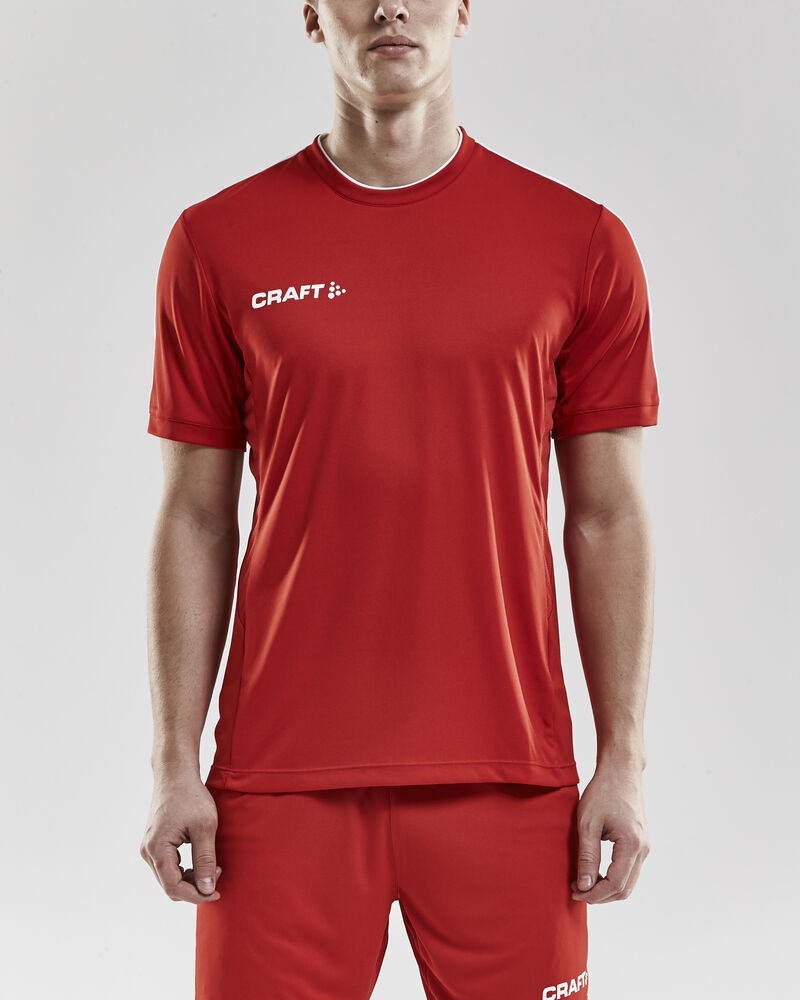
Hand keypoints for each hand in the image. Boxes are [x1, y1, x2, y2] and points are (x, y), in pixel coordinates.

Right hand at [140, 770, 222, 903]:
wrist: (175, 774)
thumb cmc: (191, 796)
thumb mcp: (205, 827)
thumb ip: (205, 859)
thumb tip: (206, 889)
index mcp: (157, 849)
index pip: (173, 888)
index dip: (196, 896)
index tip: (217, 891)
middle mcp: (147, 851)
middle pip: (169, 886)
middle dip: (195, 887)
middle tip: (218, 874)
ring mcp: (149, 847)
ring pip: (168, 878)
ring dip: (190, 879)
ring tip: (213, 866)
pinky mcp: (154, 843)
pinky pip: (168, 867)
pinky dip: (185, 870)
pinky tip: (201, 860)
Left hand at [570, 760, 649, 903]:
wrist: (620, 772)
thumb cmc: (602, 793)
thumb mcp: (587, 824)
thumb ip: (587, 857)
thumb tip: (584, 886)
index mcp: (632, 844)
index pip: (615, 884)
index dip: (594, 894)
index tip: (574, 891)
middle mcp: (643, 849)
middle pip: (624, 889)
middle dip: (600, 895)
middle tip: (575, 889)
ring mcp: (644, 847)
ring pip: (628, 883)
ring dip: (606, 888)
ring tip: (583, 881)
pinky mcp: (641, 844)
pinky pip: (630, 871)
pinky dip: (613, 878)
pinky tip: (595, 871)